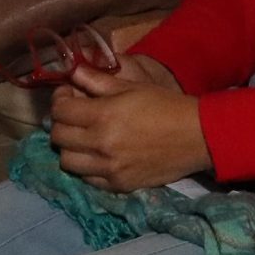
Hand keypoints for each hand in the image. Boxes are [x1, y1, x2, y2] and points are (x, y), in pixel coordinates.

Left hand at [49, 56, 206, 191]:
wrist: (197, 136)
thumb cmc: (165, 105)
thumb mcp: (132, 86)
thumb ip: (98, 80)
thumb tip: (73, 70)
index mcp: (102, 115)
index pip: (60, 110)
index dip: (60, 100)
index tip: (68, 96)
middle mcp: (100, 144)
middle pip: (58, 137)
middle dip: (61, 123)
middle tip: (74, 116)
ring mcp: (108, 168)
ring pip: (67, 162)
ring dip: (70, 148)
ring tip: (84, 139)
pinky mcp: (119, 184)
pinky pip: (88, 179)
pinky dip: (87, 167)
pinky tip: (99, 157)